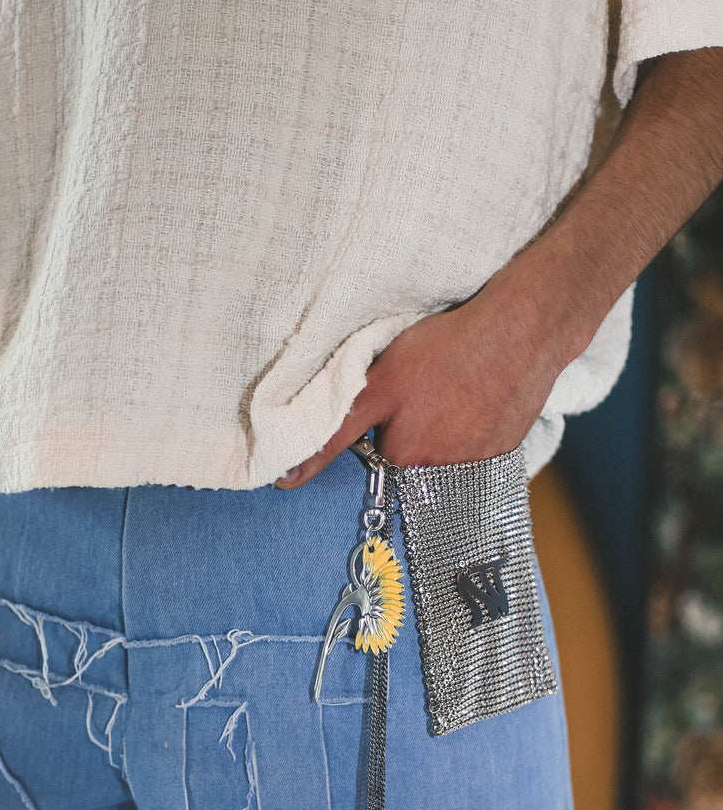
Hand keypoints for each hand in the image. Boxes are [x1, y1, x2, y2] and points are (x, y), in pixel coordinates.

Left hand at [274, 253, 588, 486]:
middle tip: (427, 386)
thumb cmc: (446, 352)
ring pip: (445, 452)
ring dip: (446, 426)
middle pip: (411, 457)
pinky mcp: (508, 449)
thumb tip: (286, 479)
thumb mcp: (376, 387)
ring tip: (455, 387)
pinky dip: (476, 423)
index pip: (377, 454)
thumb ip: (331, 436)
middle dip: (412, 427)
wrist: (524, 330)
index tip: (398, 396)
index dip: (380, 422)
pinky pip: (478, 446)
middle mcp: (444, 476)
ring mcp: (481, 464)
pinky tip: (480, 392)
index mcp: (407, 463)